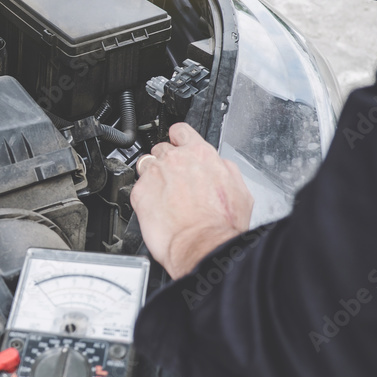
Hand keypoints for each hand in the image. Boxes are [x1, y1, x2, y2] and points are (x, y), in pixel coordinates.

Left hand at [130, 123, 252, 278]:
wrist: (202, 245)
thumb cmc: (221, 224)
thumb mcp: (239, 190)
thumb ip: (225, 169)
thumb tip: (219, 165)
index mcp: (200, 154)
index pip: (181, 131)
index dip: (178, 139)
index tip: (177, 146)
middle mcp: (175, 159)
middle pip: (162, 149)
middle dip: (166, 162)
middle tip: (173, 181)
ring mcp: (155, 174)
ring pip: (147, 165)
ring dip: (153, 176)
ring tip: (162, 195)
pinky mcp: (139, 192)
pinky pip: (137, 187)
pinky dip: (144, 195)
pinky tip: (155, 208)